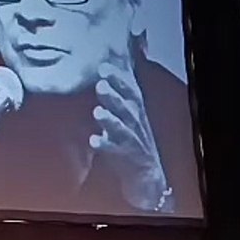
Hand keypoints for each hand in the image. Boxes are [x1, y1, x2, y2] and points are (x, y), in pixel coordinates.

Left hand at [90, 61, 168, 211]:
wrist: (146, 174)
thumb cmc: (132, 139)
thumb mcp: (128, 113)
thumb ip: (119, 91)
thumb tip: (113, 64)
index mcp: (135, 109)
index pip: (129, 89)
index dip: (118, 77)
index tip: (103, 67)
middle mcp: (136, 122)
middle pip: (126, 105)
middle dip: (114, 94)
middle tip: (100, 84)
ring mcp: (132, 139)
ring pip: (122, 127)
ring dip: (110, 119)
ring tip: (97, 112)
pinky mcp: (127, 157)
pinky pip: (115, 150)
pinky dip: (105, 145)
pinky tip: (93, 140)